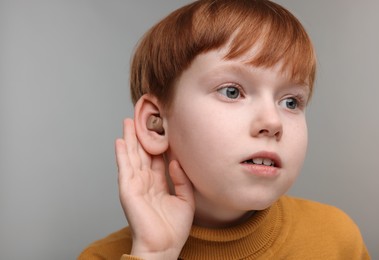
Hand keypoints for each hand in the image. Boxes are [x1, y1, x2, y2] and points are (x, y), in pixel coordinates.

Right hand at [115, 118, 194, 258]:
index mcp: (158, 183)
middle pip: (142, 153)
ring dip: (129, 139)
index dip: (158, 142)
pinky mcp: (128, 191)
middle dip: (141, 135)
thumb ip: (181, 179)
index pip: (157, 157)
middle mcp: (145, 181)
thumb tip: (175, 160)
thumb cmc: (174, 228)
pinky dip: (122, 155)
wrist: (165, 247)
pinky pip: (124, 169)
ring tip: (128, 122)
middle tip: (141, 116)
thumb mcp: (185, 199)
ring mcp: (135, 185)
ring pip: (132, 157)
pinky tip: (121, 141)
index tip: (160, 125)